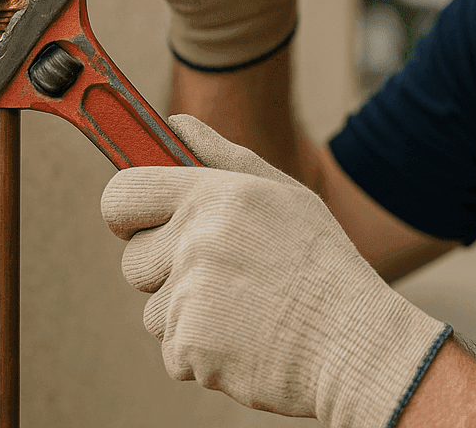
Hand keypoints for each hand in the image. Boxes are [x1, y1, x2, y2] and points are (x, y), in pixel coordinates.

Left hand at [102, 116, 450, 425]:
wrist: (353, 341)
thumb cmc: (320, 263)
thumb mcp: (283, 194)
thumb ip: (221, 155)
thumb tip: (172, 122)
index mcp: (217, 194)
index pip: (122, 193)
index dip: (125, 212)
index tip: (136, 223)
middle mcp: (198, 240)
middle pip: (133, 261)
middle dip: (163, 271)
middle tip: (219, 275)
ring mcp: (191, 296)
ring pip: (154, 310)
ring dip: (188, 315)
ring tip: (245, 309)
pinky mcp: (191, 347)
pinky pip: (174, 350)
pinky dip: (203, 352)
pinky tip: (246, 338)